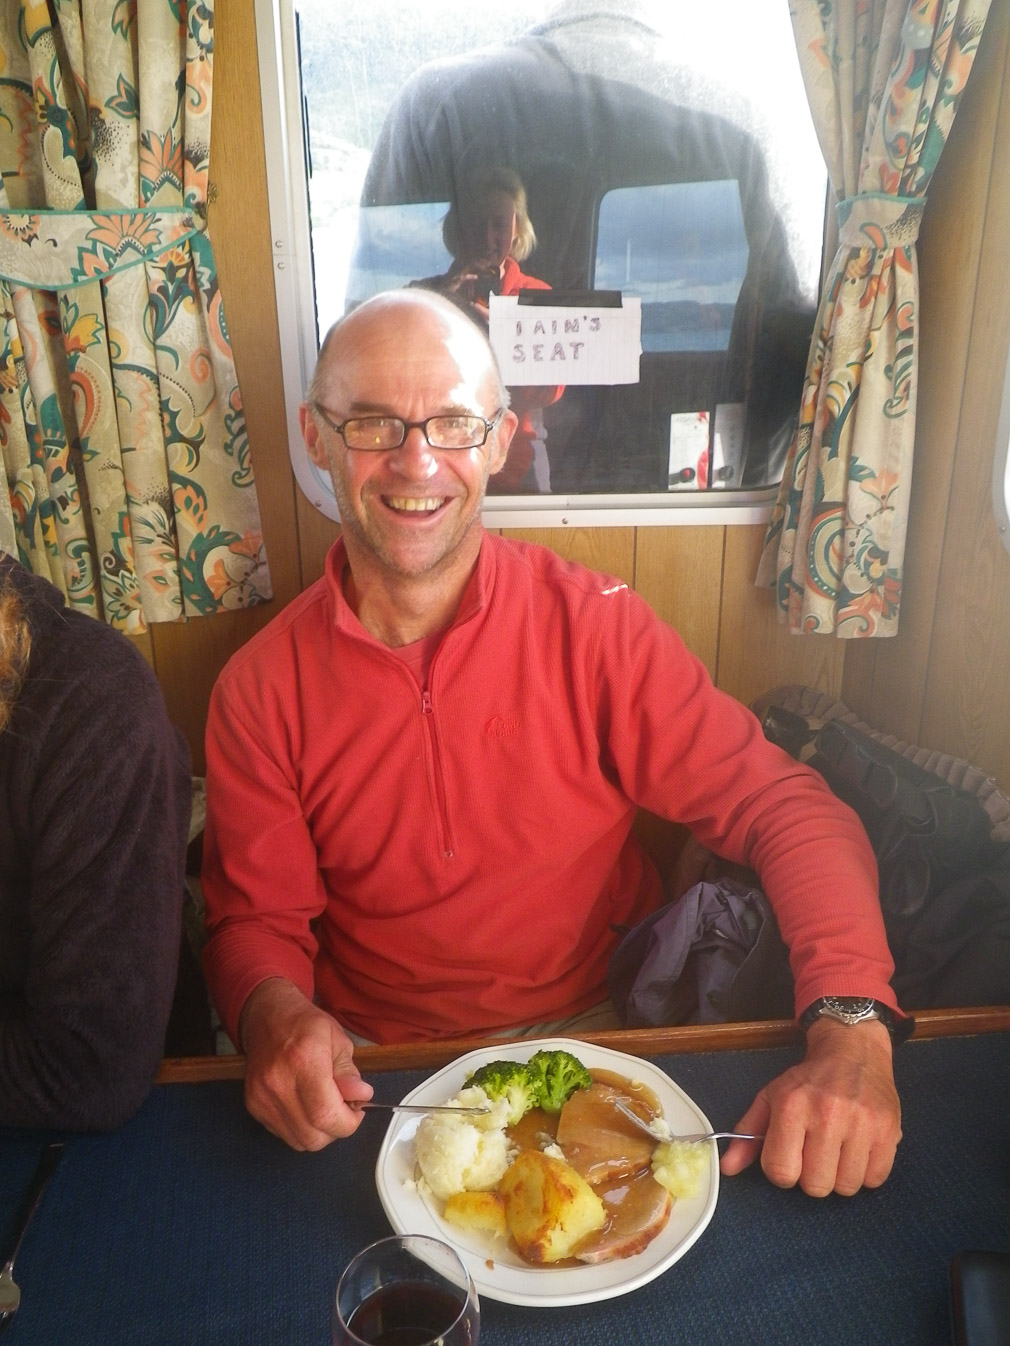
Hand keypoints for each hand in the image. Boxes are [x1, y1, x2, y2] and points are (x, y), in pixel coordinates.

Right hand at [238, 978, 373, 1149]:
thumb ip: (349, 1073)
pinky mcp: (253, 1106)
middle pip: (313, 1136)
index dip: (348, 1123)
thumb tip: (361, 1097)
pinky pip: (284, 1134)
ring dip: (319, 1132)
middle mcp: (278, 1083)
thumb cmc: (306, 1025)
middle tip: (344, 1109)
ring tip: (325, 1107)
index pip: (325, 1115)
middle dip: (336, 1129)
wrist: (266, 1017)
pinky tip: (306, 1106)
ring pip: (299, 1142)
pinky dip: (301, 1129)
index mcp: (303, 1060)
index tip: (357, 1111)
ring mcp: (261, 1097)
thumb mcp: (337, 1040)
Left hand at [719, 1017, 900, 1195]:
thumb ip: (748, 1134)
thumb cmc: (808, 1080)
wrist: (853, 1051)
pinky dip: (865, 1173)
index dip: (783, 1170)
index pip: (781, 1171)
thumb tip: (727, 1167)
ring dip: (840, 1176)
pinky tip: (858, 1149)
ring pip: (846, 1188)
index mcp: (792, 1107)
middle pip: (815, 1186)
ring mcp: (862, 1124)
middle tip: (816, 1153)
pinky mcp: (889, 1132)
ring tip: (838, 1150)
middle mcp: (827, 1115)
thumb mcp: (771, 1098)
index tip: (790, 1154)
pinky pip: (874, 1180)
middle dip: (812, 1176)